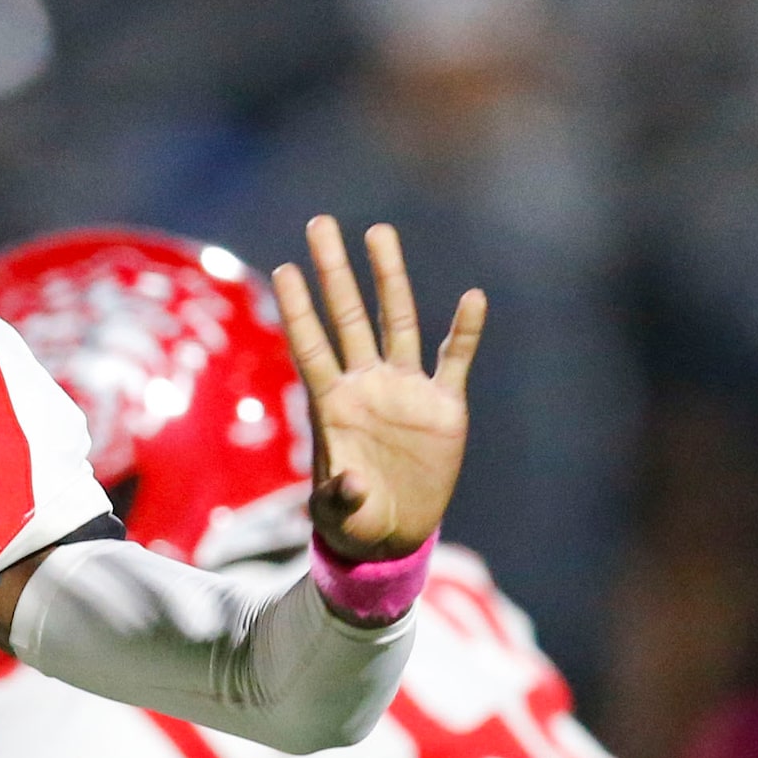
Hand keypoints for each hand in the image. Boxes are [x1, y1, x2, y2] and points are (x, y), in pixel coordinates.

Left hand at [272, 218, 483, 561]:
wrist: (395, 534)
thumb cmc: (353, 521)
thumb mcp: (339, 515)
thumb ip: (339, 496)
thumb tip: (351, 480)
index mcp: (332, 405)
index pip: (311, 345)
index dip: (299, 309)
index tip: (284, 268)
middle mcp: (366, 385)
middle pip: (348, 316)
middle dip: (334, 271)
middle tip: (319, 223)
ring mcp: (404, 389)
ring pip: (397, 321)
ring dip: (389, 278)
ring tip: (379, 231)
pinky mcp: (443, 406)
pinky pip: (455, 360)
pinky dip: (465, 331)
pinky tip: (472, 299)